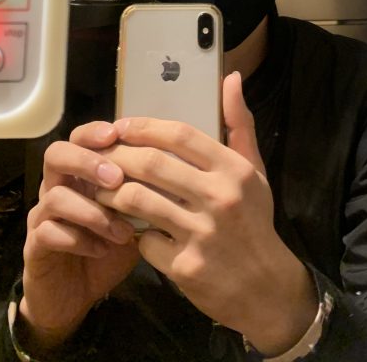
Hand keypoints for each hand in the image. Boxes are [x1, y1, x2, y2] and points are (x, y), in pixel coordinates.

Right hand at [19, 122, 140, 352]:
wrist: (75, 297)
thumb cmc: (107, 250)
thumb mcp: (131, 220)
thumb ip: (144, 195)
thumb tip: (174, 172)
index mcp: (78, 175)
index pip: (79, 138)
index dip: (94, 132)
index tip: (116, 134)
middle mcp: (56, 188)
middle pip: (56, 155)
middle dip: (86, 161)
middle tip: (115, 178)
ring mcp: (41, 216)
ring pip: (55, 196)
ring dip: (92, 210)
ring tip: (122, 230)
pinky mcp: (34, 247)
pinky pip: (48, 232)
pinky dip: (79, 239)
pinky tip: (102, 249)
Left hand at [96, 73, 315, 355]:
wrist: (265, 287)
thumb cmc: (254, 221)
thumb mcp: (254, 171)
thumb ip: (239, 124)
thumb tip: (230, 78)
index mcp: (234, 169)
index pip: (180, 134)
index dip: (144, 127)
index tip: (121, 126)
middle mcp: (219, 197)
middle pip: (152, 163)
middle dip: (119, 156)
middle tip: (100, 156)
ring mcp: (201, 234)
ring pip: (138, 200)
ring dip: (113, 191)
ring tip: (102, 187)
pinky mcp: (185, 266)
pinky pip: (143, 240)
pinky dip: (132, 233)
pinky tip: (127, 228)